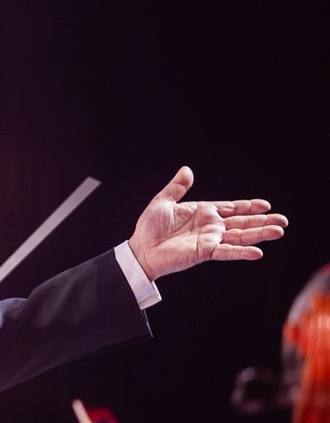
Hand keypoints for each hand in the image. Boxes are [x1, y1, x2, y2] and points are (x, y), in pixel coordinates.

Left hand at [127, 166, 287, 279]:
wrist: (140, 248)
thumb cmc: (149, 227)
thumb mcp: (163, 202)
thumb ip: (177, 187)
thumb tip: (187, 170)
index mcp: (203, 212)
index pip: (232, 208)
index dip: (248, 207)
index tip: (265, 205)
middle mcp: (211, 227)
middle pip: (242, 222)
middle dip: (262, 221)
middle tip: (283, 221)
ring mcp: (209, 240)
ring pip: (239, 236)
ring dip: (259, 234)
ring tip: (278, 232)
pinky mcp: (204, 252)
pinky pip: (226, 252)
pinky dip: (241, 252)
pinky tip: (257, 252)